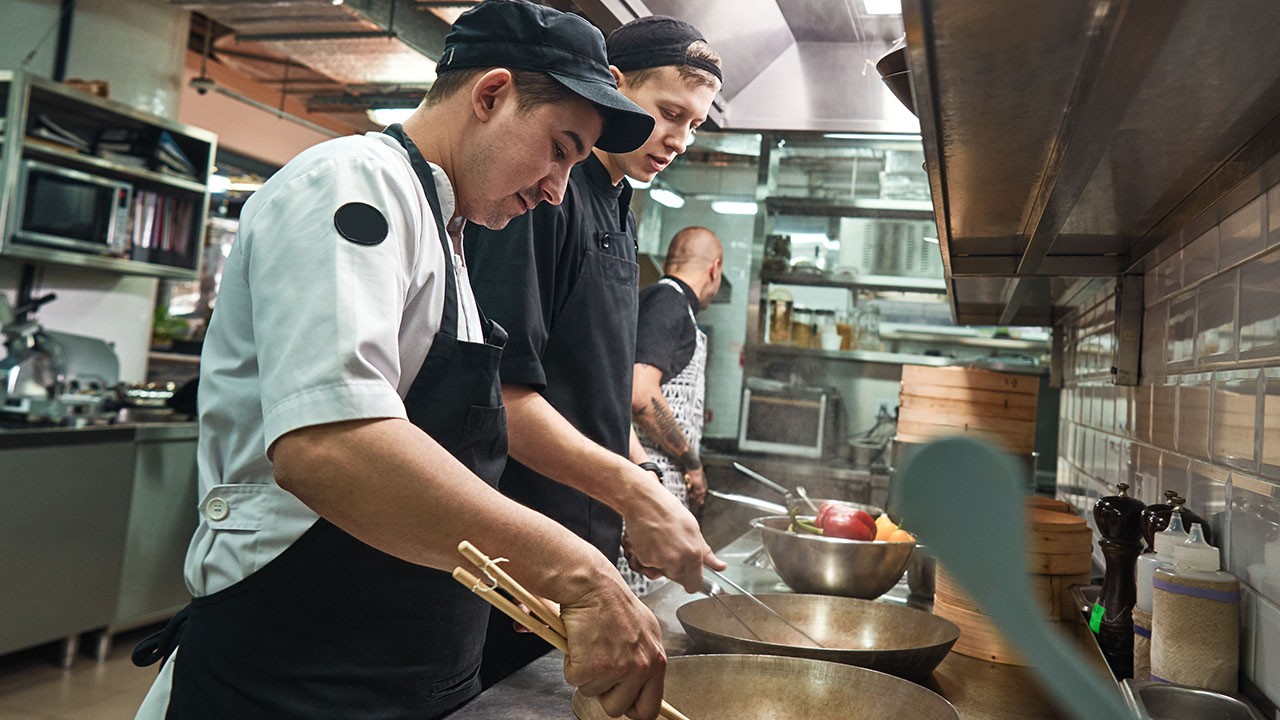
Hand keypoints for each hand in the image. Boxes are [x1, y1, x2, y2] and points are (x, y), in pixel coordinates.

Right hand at [559, 569, 666, 719]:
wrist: (592, 584)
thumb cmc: (611, 601)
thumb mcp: (642, 630)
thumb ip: (643, 658)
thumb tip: (638, 684)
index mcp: (656, 659)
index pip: (650, 708)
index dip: (632, 709)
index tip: (622, 702)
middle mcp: (642, 666)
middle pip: (619, 709)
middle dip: (604, 694)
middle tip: (598, 669)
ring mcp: (619, 668)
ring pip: (593, 693)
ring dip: (586, 674)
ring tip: (590, 646)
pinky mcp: (594, 667)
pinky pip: (574, 680)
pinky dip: (571, 664)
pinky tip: (579, 642)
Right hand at [621, 465, 725, 591]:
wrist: (646, 503)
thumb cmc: (669, 512)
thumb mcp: (694, 531)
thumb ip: (707, 554)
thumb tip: (721, 566)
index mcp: (693, 554)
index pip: (694, 584)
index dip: (692, 581)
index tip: (691, 578)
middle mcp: (677, 560)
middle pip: (677, 579)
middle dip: (676, 568)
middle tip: (673, 548)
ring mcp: (660, 561)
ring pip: (663, 572)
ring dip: (662, 563)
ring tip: (661, 542)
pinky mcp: (645, 559)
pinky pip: (649, 565)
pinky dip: (649, 557)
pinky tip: (651, 541)